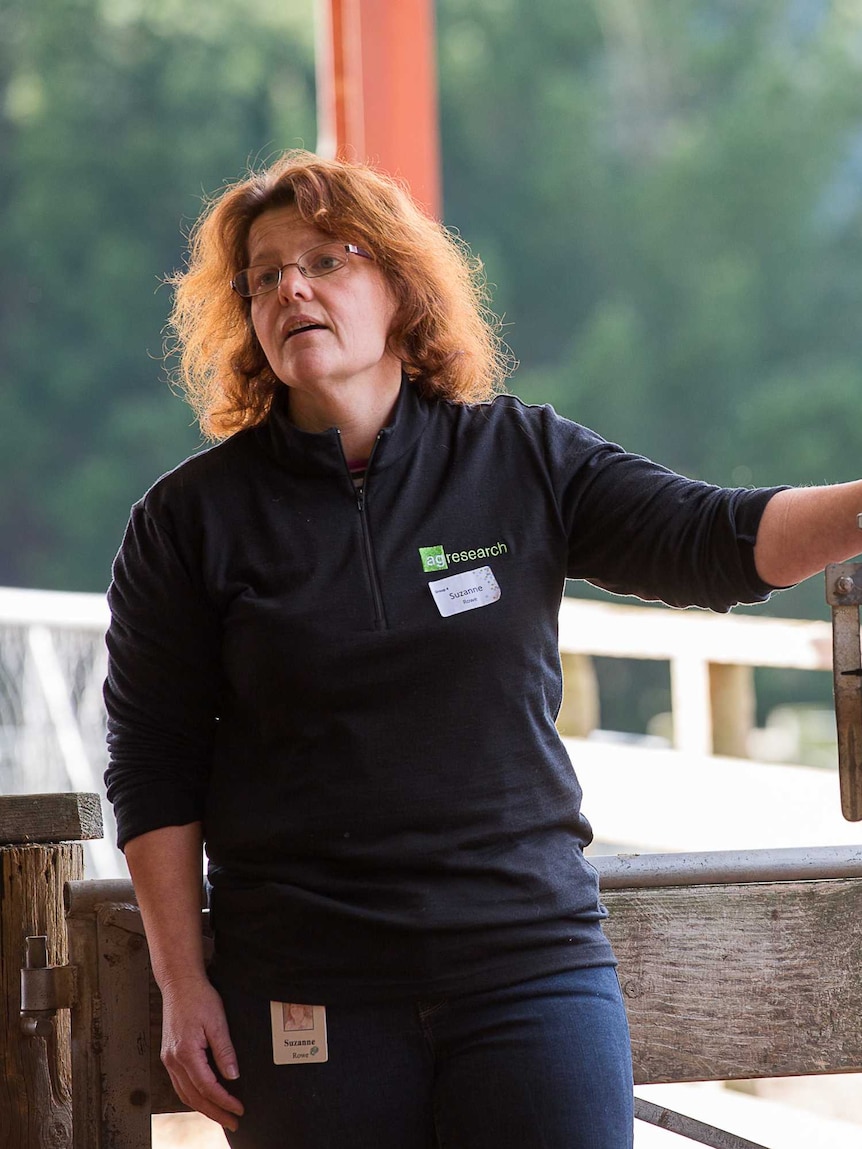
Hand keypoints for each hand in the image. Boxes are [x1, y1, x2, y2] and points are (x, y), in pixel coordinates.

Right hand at [159, 976, 244, 1130]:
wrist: (179, 983)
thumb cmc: (199, 997)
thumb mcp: (217, 1021)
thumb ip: (224, 1050)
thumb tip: (233, 1076)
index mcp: (185, 1053)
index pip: (207, 1087)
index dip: (224, 1101)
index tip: (239, 1109)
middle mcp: (173, 1060)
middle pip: (194, 1097)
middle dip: (215, 1113)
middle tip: (233, 1122)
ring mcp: (169, 1059)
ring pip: (185, 1094)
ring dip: (203, 1108)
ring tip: (221, 1115)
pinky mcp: (169, 1055)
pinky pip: (180, 1084)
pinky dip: (193, 1096)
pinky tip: (204, 1098)